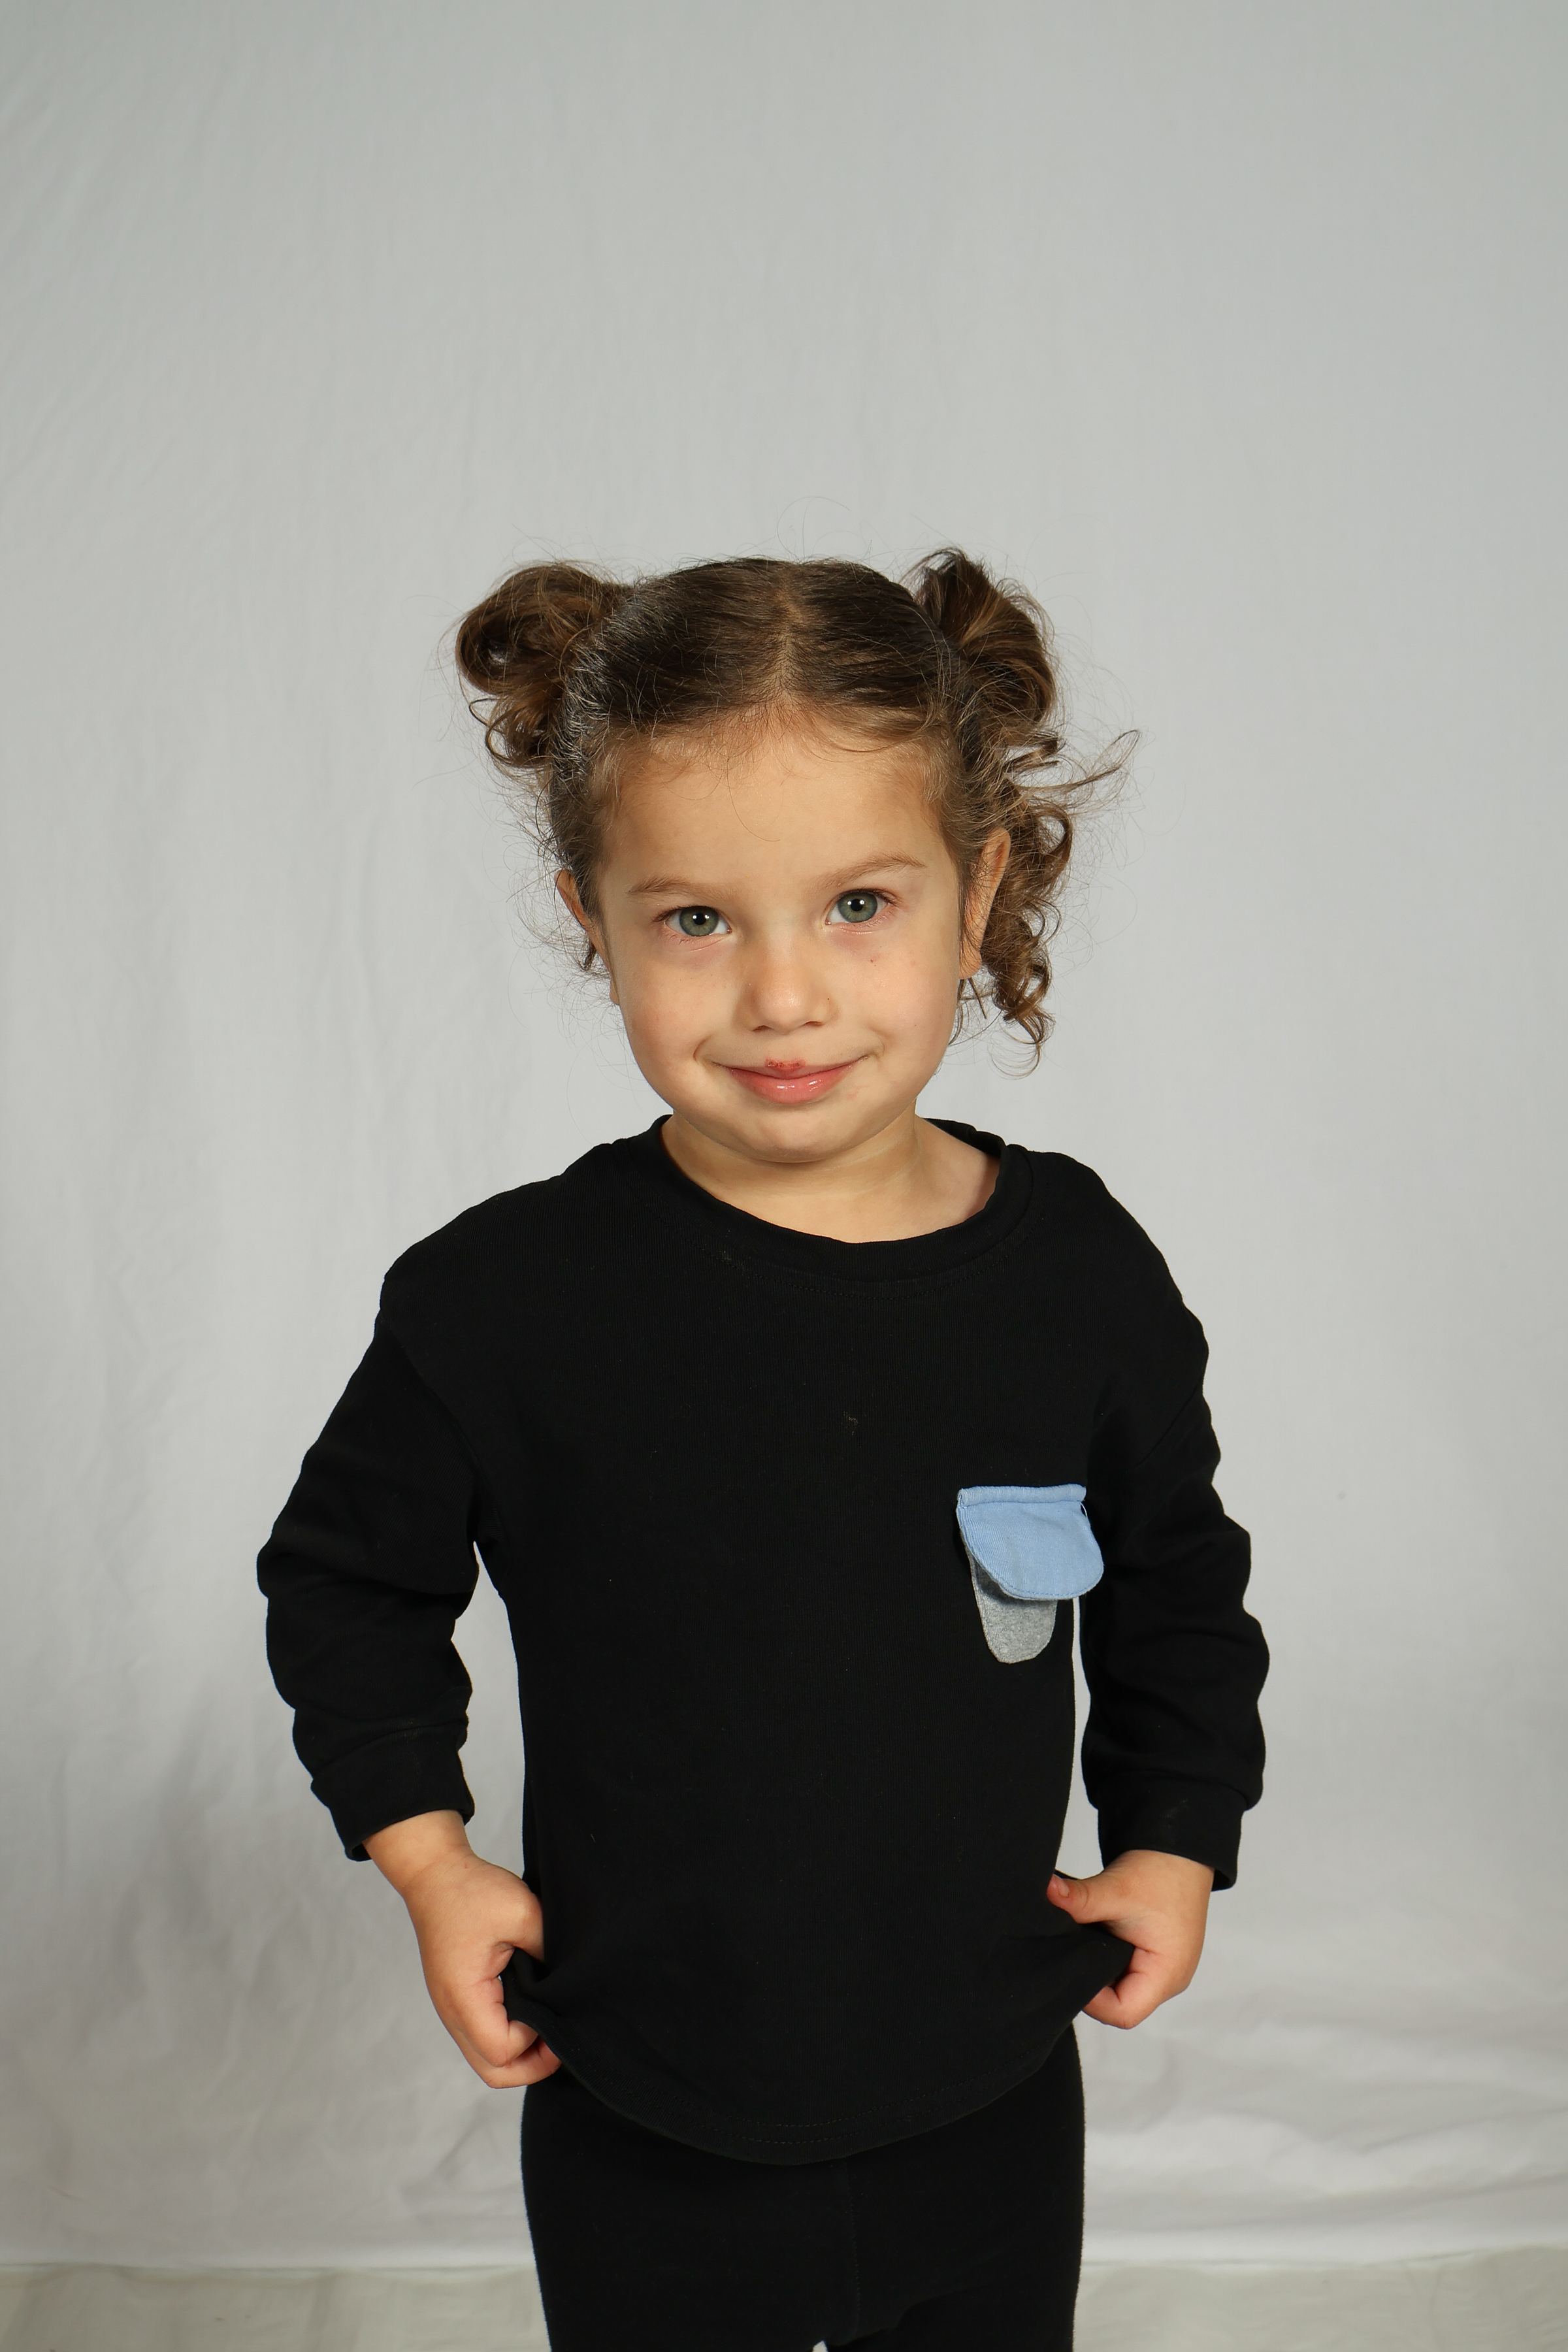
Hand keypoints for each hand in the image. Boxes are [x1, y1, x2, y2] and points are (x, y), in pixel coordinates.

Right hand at [364, 1811, 561, 2086]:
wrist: (434, 1875)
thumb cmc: (471, 1891)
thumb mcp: (521, 1911)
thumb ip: (547, 1950)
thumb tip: (572, 1981)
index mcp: (464, 1997)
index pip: (503, 2052)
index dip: (537, 2044)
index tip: (559, 2014)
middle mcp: (452, 2013)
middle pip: (493, 2071)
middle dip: (532, 2066)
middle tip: (561, 2039)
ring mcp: (452, 2009)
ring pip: (486, 2059)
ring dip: (521, 2053)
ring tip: (550, 2024)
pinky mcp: (458, 2000)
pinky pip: (482, 2036)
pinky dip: (508, 2035)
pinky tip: (531, 2011)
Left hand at [1047, 1848, 1213, 2028]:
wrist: (1180, 1849)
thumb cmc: (1162, 1872)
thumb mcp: (1117, 1889)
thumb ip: (1080, 1900)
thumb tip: (1046, 1893)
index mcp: (1167, 1974)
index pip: (1123, 2013)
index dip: (1091, 2001)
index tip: (1069, 1967)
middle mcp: (1168, 1979)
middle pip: (1120, 2004)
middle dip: (1091, 1983)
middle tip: (1068, 1955)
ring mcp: (1162, 1970)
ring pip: (1120, 1988)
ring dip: (1097, 1967)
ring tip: (1080, 1943)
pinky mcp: (1153, 1956)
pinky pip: (1124, 1970)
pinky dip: (1105, 1957)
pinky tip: (1092, 1937)